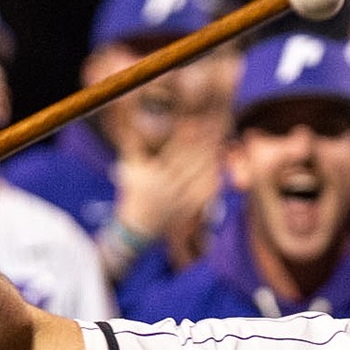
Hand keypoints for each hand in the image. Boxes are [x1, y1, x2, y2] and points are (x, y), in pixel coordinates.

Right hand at [112, 112, 224, 240]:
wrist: (138, 228)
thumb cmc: (133, 192)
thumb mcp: (130, 168)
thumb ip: (133, 144)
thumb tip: (133, 121)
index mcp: (153, 175)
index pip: (173, 151)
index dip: (185, 136)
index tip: (195, 122)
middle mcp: (167, 188)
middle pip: (190, 161)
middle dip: (203, 143)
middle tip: (215, 127)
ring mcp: (179, 200)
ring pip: (200, 175)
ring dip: (211, 157)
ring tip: (219, 140)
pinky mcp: (189, 209)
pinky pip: (204, 191)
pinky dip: (212, 176)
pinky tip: (218, 163)